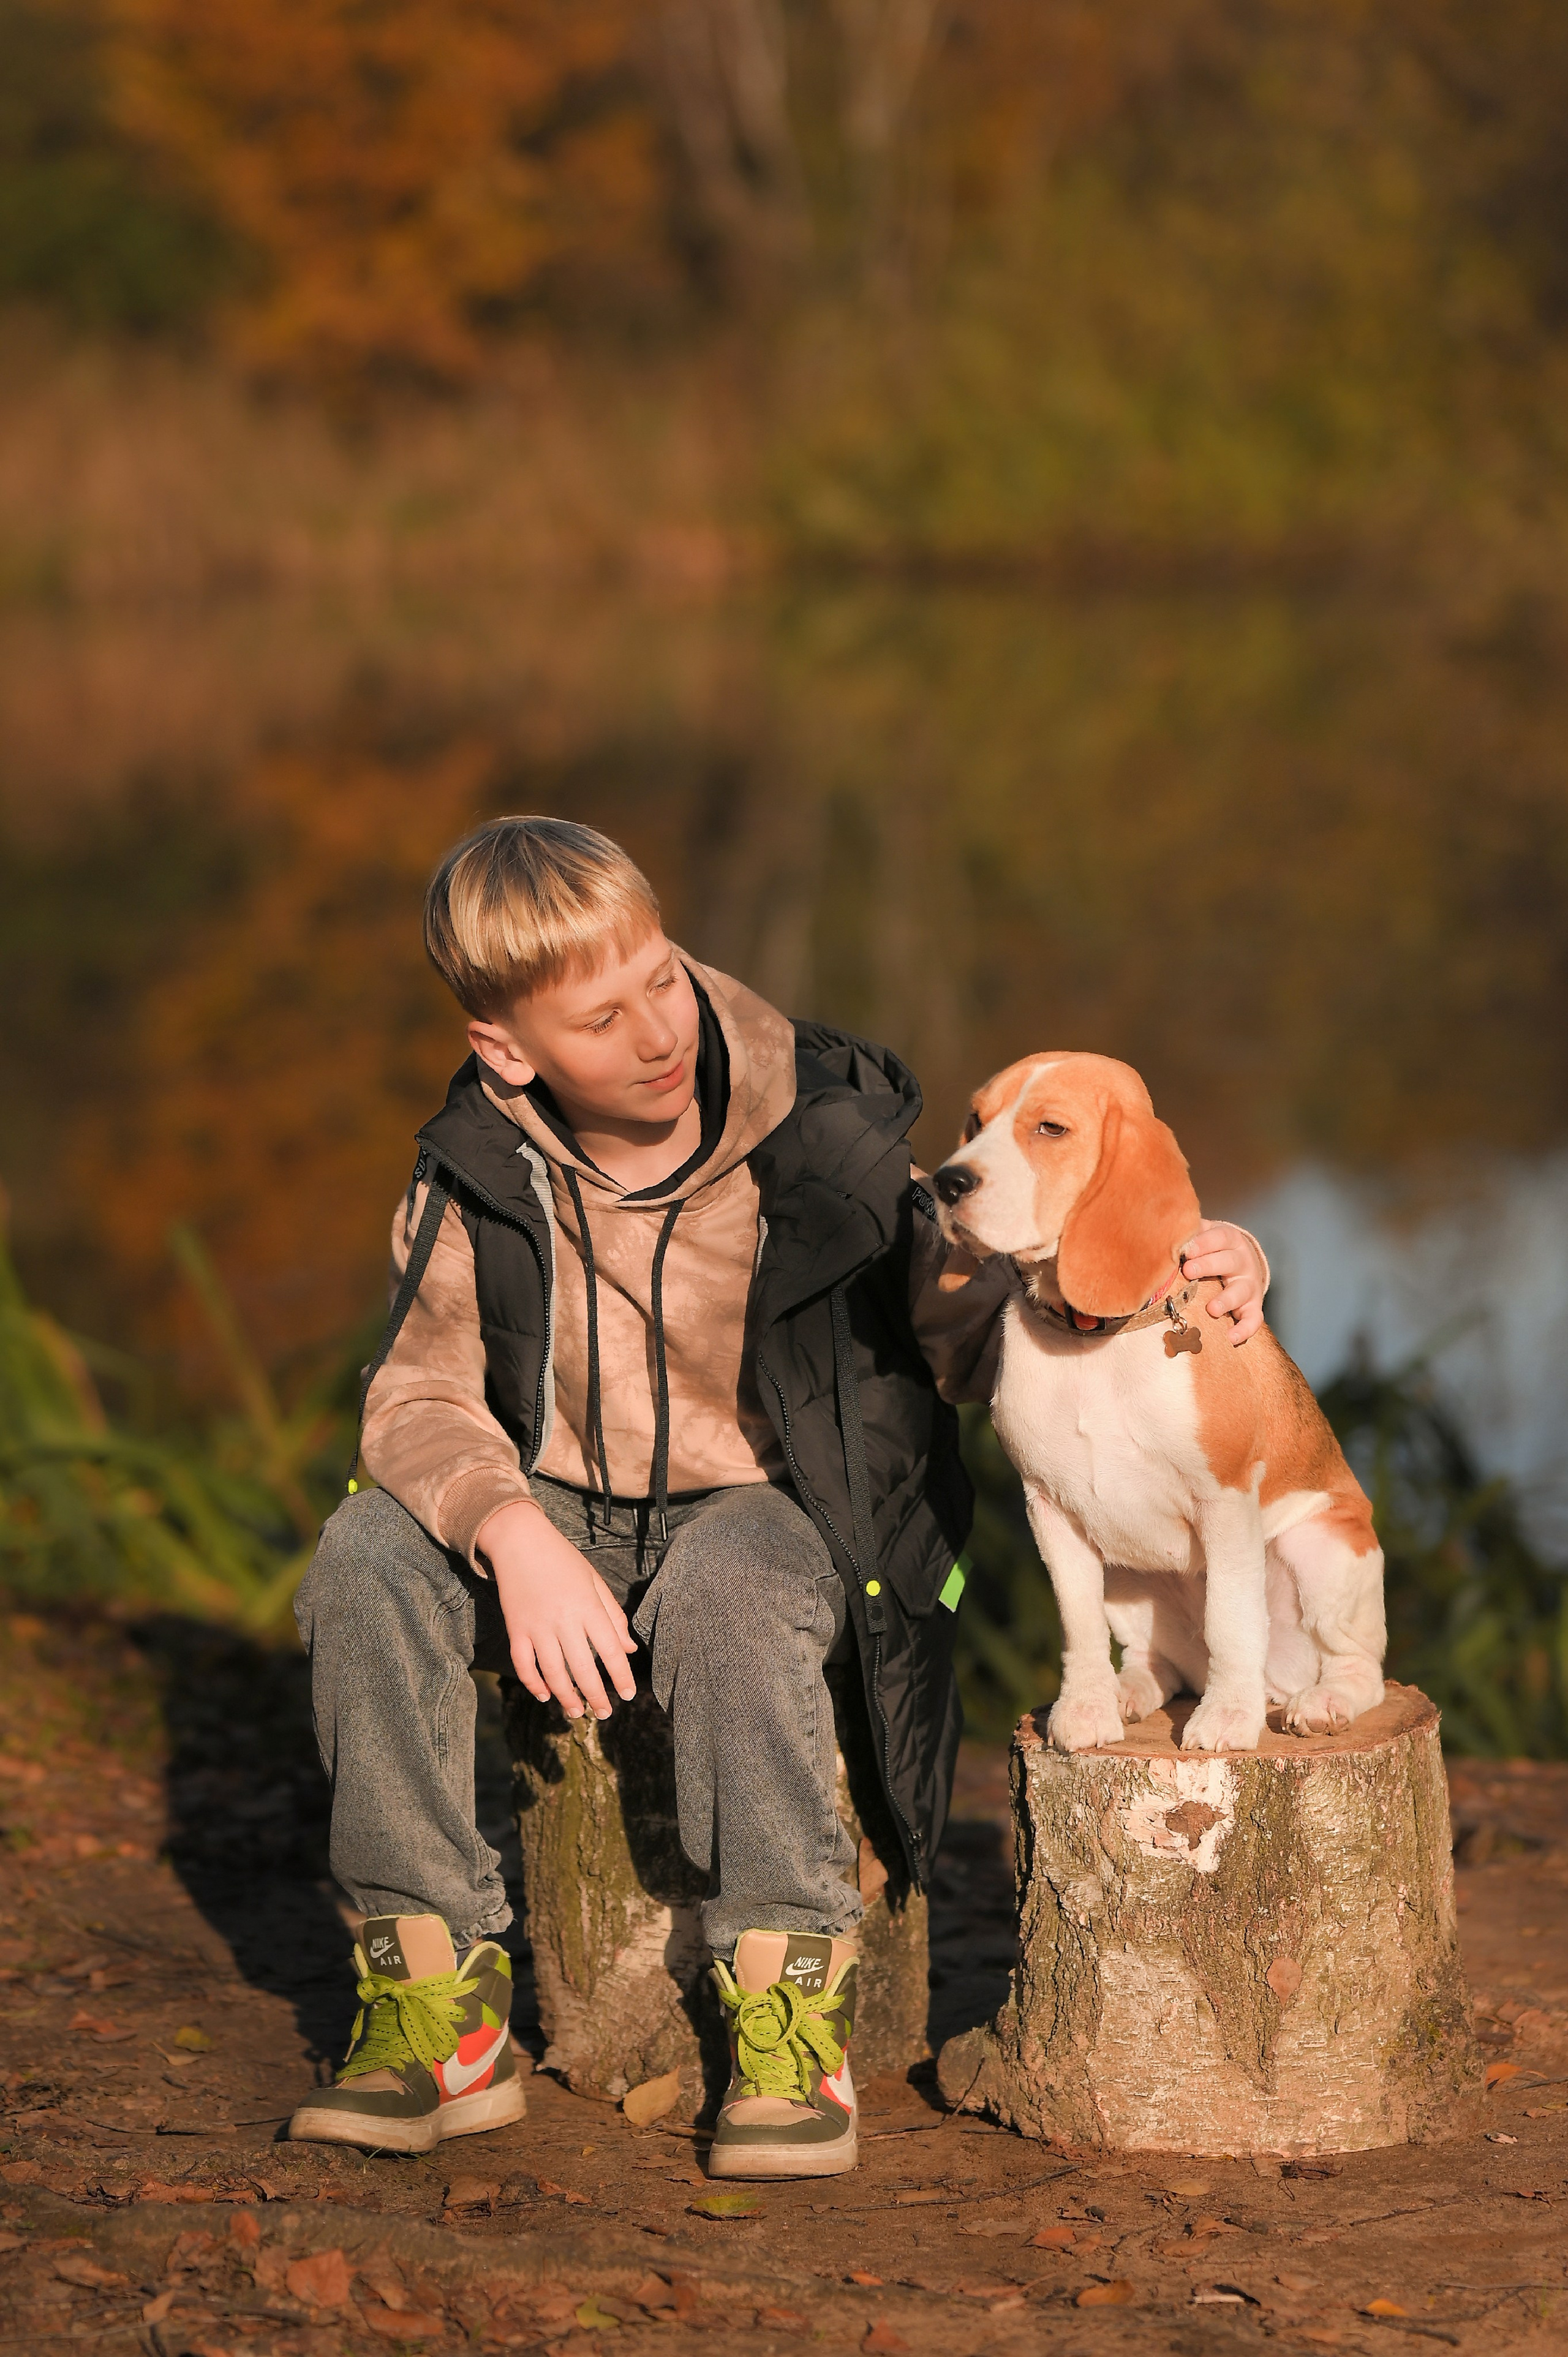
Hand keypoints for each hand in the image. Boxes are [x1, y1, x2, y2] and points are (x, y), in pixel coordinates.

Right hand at [476, 1499, 636, 1720]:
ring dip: (566, 1697)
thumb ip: (612, 1616)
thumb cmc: (563, 1560)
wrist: (520, 1540)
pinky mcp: (516, 1628)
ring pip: (553, 1672)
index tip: (629, 1695)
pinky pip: (524, 1664)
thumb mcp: (594, 1582)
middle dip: (596, 1696)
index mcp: (588, 1606)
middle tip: (605, 1714)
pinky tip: (545, 1695)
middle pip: (583, 1668)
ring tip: (577, 1713)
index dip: (621, 1676)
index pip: (610, 1650)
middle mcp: (563, 1619)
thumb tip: (628, 1649)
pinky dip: (533, 1683)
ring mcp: (537, 1626)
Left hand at [1179, 1221, 1267, 1344]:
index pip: (1220, 1238)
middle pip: (1229, 1262)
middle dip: (1208, 1266)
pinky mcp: (1253, 1306)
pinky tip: (1231, 1337)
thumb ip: (1190, 1234)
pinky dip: (1245, 1329)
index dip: (1204, 1243)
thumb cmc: (1214, 1248)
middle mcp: (1243, 1261)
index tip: (1186, 1250)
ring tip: (1211, 1309)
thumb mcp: (1205, 1235)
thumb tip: (1166, 1234)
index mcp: (1230, 1240)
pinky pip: (1253, 1319)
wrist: (1242, 1261)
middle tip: (1188, 1271)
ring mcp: (1249, 1285)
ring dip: (1226, 1300)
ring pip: (1240, 1291)